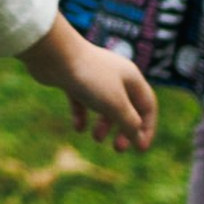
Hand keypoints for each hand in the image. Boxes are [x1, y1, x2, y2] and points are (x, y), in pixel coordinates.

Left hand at [20, 19, 158, 151]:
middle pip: (127, 107)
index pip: (148, 105)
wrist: (55, 55)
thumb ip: (129, 122)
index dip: (147, 128)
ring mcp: (94, 77)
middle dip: (124, 129)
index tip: (140, 149)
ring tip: (95, 138)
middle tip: (118, 149)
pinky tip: (78, 128)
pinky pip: (82, 101)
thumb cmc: (89, 78)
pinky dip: (82, 115)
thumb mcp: (115, 104)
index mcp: (132, 78)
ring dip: (104, 124)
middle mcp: (116, 75)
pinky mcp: (74, 79)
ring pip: (105, 105)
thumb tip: (139, 138)